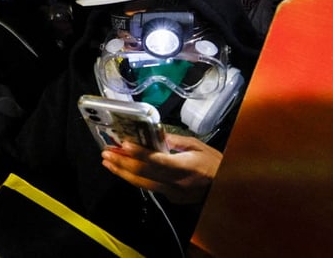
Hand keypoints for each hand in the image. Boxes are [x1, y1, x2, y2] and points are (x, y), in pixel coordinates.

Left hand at [100, 133, 221, 203]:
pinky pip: (149, 187)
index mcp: (185, 167)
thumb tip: (154, 134)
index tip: (124, 145)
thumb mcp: (197, 146)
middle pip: (144, 174)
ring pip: (142, 184)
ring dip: (123, 172)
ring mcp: (172, 194)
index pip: (157, 161)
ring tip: (108, 162)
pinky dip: (135, 178)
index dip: (139, 153)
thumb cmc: (214, 163)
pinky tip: (124, 171)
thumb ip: (175, 140)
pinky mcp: (170, 198)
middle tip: (106, 153)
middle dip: (122, 163)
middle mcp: (176, 183)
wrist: (226, 188)